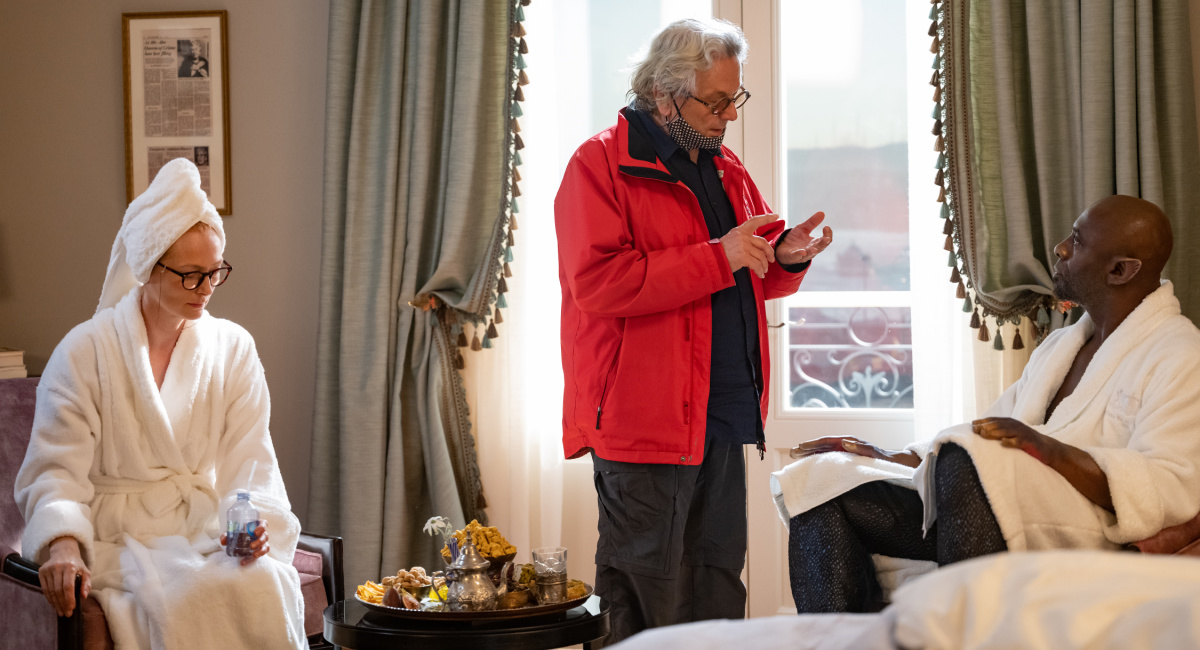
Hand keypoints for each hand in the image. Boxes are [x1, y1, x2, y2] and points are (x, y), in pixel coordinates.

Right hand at [39, 536, 89, 616]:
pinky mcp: (41, 572)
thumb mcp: (85, 571)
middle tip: (66, 613)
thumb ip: (87, 583)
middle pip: (58, 590)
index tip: (71, 608)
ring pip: (50, 591)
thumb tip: (84, 596)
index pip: (68, 586)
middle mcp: (57, 567)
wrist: (63, 551)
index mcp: (70, 567)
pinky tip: (54, 604)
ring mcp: (48, 569)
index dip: (69, 599)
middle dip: (63, 604)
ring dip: (56, 603)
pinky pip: (44, 589)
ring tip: (61, 611)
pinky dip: (49, 598)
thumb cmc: (76, 563)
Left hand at [220, 521, 270, 565]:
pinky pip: (259, 555)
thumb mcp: (231, 532)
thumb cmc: (237, 533)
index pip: (263, 524)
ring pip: (266, 546)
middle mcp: (261, 534)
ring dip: (260, 551)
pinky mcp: (259, 551)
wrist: (237, 540)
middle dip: (260, 541)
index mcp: (256, 525)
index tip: (256, 532)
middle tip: (251, 546)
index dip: (262, 527)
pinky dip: (251, 559)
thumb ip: (227, 535)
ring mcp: (262, 543)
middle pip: (265, 536)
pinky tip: (243, 562)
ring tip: (254, 554)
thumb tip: (223, 541)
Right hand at [720, 213, 778, 278]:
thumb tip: (757, 246)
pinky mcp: (744, 256)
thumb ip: (744, 239)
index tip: (776, 216)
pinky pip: (757, 265)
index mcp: (740, 230)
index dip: (767, 218)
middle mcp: (743, 236)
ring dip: (764, 265)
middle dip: (769, 252)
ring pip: (761, 256)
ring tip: (763, 270)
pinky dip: (760, 271)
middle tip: (771, 260)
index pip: (755, 221)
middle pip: (763, 243)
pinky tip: (760, 275)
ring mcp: (744, 246)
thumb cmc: (720, 252)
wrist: (711, 259)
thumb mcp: (731, 239)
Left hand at [776, 212, 832, 265]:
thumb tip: (822, 213)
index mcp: (814, 242)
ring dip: (812, 251)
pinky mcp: (792, 256)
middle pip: (820, 247)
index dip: (828, 234)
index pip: (825, 240)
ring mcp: (802, 254)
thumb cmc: (795, 238)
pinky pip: (796, 256)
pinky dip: (799, 254)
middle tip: (827, 239)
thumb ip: (812, 222)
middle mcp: (810, 249)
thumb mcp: (803, 228)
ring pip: (809, 254)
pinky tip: (802, 252)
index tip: (827, 227)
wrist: (781, 246)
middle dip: (823, 243)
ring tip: (815, 249)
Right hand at [790, 436, 920, 467]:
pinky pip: (829, 457)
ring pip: (824, 451)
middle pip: (822, 445)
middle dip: (807, 448)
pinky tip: (810, 464)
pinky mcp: (846, 459)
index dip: (813, 444)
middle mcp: (845, 445)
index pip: (827, 441)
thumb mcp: (876, 454)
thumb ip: (862, 448)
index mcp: (849, 442)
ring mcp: (845, 451)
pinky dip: (818, 459)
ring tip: (796, 457)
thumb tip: (844, 442)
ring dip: (810, 453)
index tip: (800, 447)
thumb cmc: (886, 460)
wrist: (896, 463)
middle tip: (792, 452)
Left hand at [971, 417, 1056, 464]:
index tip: (972, 426)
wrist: (1046, 448)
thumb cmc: (1024, 441)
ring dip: (994, 432)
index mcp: (1009, 423)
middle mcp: (1015, 426)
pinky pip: (1019, 441)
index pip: (993, 420)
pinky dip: (1011, 442)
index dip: (983, 422)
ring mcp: (1022, 433)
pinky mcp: (1029, 442)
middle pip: (998, 424)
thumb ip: (997, 431)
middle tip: (976, 430)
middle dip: (986, 426)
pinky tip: (1003, 443)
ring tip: (984, 434)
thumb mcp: (1011, 434)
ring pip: (1006, 431)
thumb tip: (978, 431)